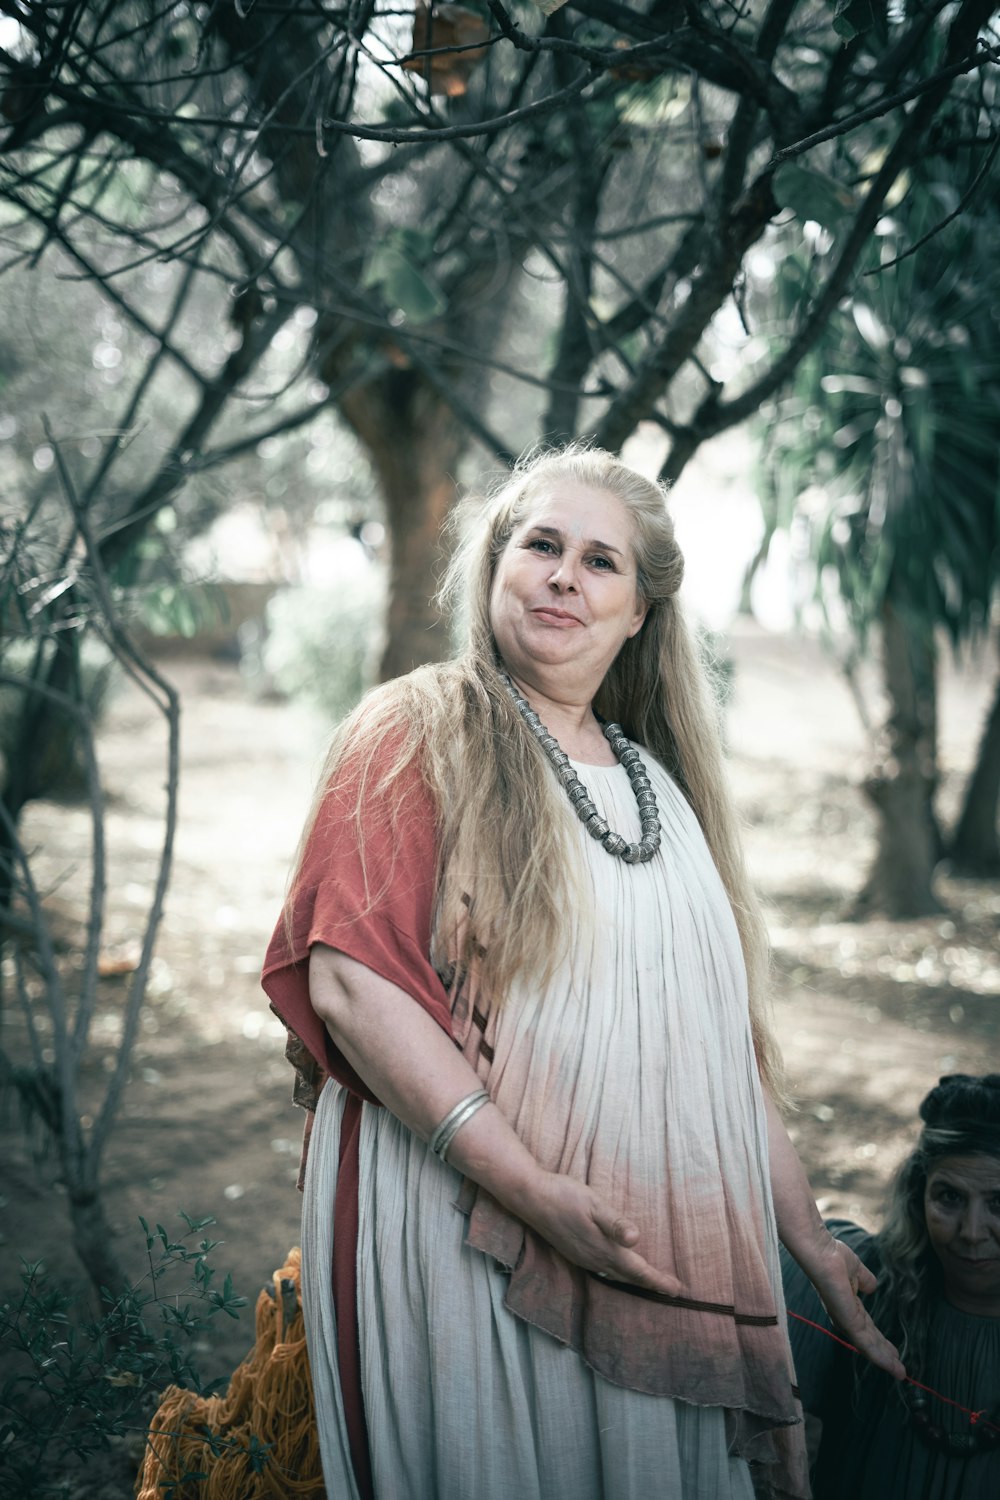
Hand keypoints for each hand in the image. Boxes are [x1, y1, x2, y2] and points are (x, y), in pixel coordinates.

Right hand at [517, 1169, 682, 1296]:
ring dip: (635, 1280)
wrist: (531, 1198)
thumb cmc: (566, 1196)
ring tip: (650, 1281)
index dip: (658, 1280)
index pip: (638, 1270)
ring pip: (615, 1276)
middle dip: (651, 1283)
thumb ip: (615, 1223)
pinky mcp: (575, 1253)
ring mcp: (583, 1258)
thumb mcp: (594, 1204)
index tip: (678, 1289)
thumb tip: (636, 1239)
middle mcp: (595, 1259)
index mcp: (604, 1249)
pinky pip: (604, 1270)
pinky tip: (619, 1268)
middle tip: (671, 1289)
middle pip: (629, 1277)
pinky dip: (619, 1273)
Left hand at [807, 1236, 904, 1379]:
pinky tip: (891, 1365)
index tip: (894, 1351)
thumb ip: (865, 1280)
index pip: (867, 1329)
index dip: (881, 1340)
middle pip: (869, 1341)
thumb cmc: (833, 1256)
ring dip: (885, 1360)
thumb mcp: (856, 1270)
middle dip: (885, 1354)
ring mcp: (845, 1320)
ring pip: (869, 1346)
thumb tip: (872, 1287)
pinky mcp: (847, 1321)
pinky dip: (880, 1356)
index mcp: (848, 1306)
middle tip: (900, 1369)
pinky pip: (866, 1343)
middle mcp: (846, 1317)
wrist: (821, 1251)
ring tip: (900, 1373)